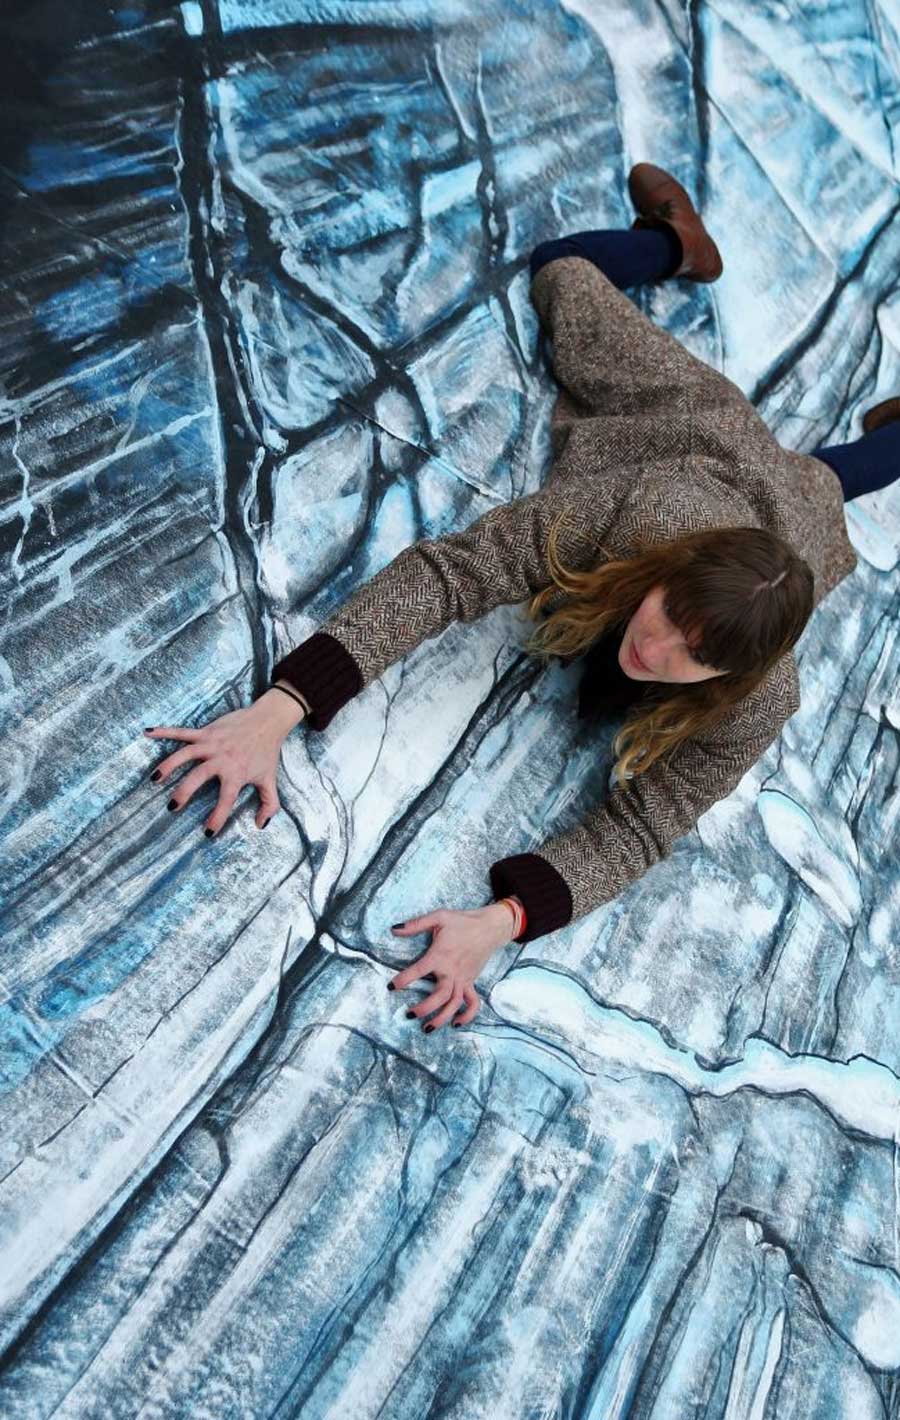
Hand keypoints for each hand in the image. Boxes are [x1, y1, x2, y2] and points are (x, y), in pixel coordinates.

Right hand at [143, 688, 303, 834]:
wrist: (268, 720)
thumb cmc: (267, 752)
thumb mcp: (270, 780)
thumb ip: (269, 804)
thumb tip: (260, 825)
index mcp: (237, 773)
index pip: (226, 799)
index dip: (217, 817)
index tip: (208, 832)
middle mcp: (222, 758)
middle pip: (199, 776)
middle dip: (184, 792)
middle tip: (172, 807)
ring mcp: (211, 743)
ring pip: (185, 753)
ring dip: (168, 765)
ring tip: (154, 780)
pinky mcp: (206, 731)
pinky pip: (182, 731)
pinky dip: (164, 731)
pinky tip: (148, 733)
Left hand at [387, 903, 516, 1032]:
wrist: (489, 927)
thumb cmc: (462, 921)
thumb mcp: (438, 917)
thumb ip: (415, 924)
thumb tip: (394, 928)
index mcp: (440, 955)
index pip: (419, 970)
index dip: (404, 980)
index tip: (391, 987)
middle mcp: (452, 971)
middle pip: (440, 996)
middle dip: (424, 1008)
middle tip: (409, 1014)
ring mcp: (463, 979)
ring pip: (454, 1004)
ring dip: (442, 1018)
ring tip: (427, 1028)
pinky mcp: (471, 982)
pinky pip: (473, 1003)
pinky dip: (467, 1016)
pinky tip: (455, 1024)